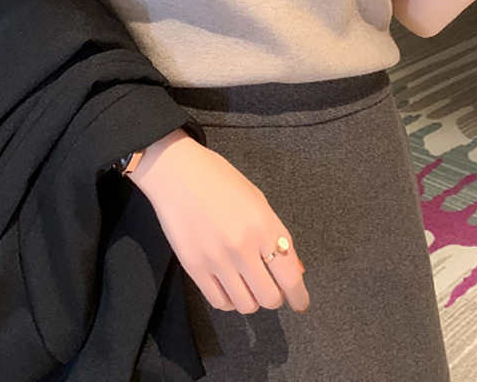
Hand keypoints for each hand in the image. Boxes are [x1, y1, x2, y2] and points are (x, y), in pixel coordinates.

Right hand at [129, 132, 309, 314]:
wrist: (176, 171)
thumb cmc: (218, 179)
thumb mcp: (257, 199)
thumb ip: (276, 234)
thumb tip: (292, 267)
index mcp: (263, 226)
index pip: (290, 277)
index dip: (299, 296)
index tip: (300, 302)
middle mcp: (242, 246)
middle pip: (270, 298)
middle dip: (274, 297)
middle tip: (269, 286)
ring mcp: (217, 259)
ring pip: (245, 305)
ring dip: (251, 299)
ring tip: (246, 283)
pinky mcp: (194, 267)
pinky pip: (219, 301)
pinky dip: (229, 300)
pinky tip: (228, 286)